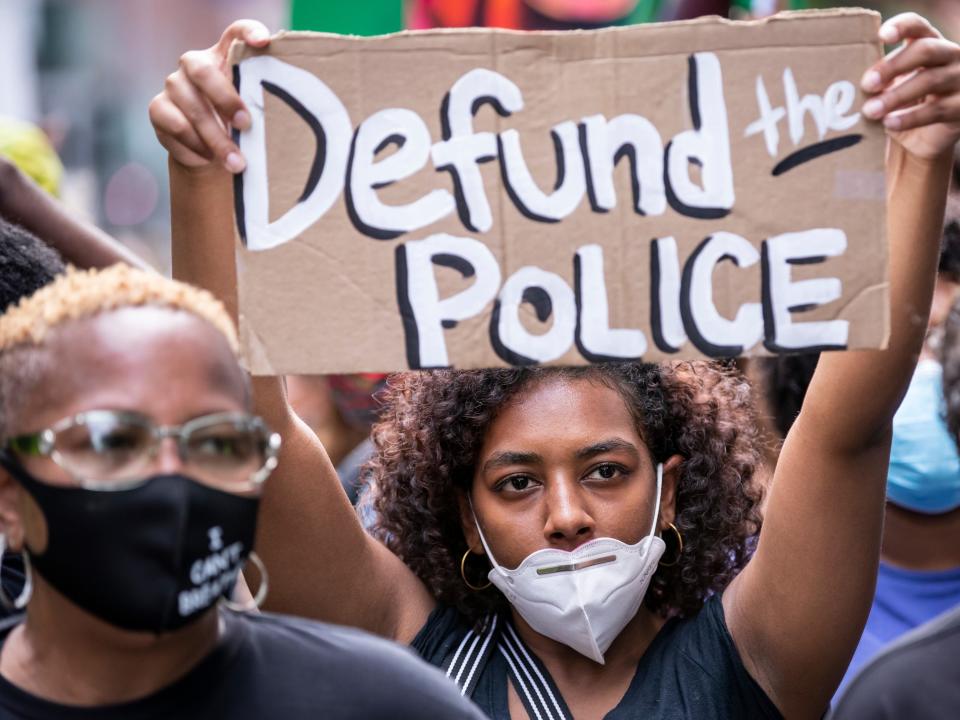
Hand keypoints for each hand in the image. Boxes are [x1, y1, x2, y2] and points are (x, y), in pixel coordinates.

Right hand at [148, 19, 269, 172]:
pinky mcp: (159, 108)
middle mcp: (195, 64)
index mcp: (224, 57)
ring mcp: (174, 85)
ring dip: (217, 138)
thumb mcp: (252, 114)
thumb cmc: (238, 127)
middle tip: (247, 124)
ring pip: (194, 108)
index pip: (235, 33)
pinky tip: (211, 158)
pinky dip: (197, 145)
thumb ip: (260, 105)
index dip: (248, 32)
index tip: (263, 42)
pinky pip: (177, 125)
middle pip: (203, 71)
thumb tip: (284, 118)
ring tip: (237, 162)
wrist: (208, 154)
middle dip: (226, 100)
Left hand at [861, 13, 959, 160]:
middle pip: (925, 50)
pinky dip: (909, 118)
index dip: (902, 27)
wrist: (922, 139)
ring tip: (870, 111)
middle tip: (867, 84)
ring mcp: (959, 80)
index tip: (882, 35)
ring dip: (896, 96)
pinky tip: (889, 124)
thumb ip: (876, 80)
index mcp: (929, 45)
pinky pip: (936, 110)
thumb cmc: (900, 106)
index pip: (918, 27)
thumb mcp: (888, 89)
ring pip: (930, 80)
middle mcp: (950, 56)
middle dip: (893, 66)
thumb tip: (845, 83)